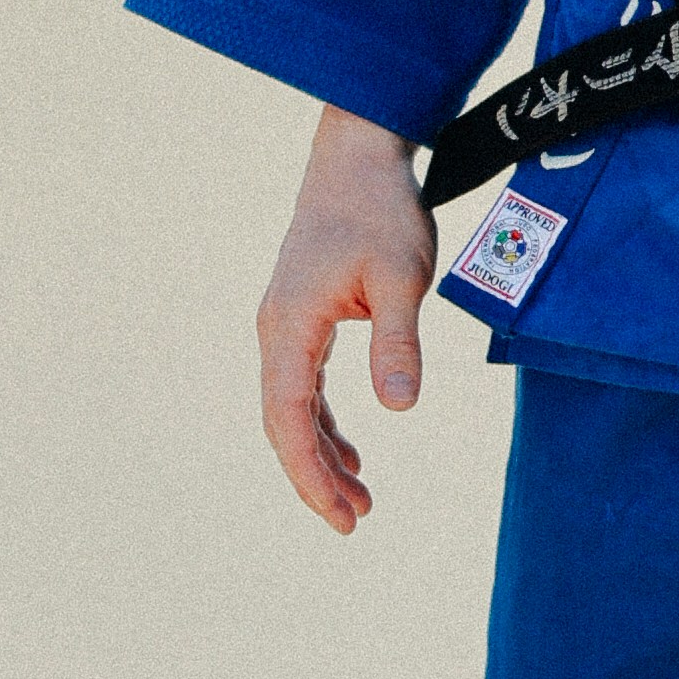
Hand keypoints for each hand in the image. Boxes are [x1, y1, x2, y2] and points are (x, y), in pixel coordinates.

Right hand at [258, 105, 435, 531]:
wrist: (358, 156)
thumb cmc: (381, 210)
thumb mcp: (401, 277)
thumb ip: (398, 342)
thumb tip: (400, 409)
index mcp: (290, 327)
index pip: (290, 420)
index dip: (310, 474)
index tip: (340, 516)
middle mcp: (277, 331)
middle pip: (284, 423)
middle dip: (315, 477)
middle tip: (356, 523)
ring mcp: (287, 325)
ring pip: (292, 409)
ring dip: (321, 455)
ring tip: (359, 500)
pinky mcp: (304, 318)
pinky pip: (304, 387)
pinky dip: (323, 424)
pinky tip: (350, 453)